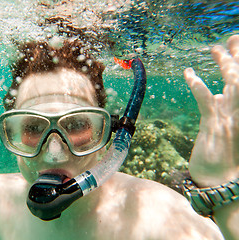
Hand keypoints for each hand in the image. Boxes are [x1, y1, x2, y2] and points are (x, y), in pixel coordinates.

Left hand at [184, 35, 238, 186]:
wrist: (224, 186)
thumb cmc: (226, 159)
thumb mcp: (226, 130)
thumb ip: (224, 110)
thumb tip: (219, 94)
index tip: (237, 48)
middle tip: (233, 38)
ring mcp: (231, 119)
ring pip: (233, 84)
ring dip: (225, 63)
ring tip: (215, 47)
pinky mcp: (214, 126)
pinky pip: (205, 99)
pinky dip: (196, 84)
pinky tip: (188, 71)